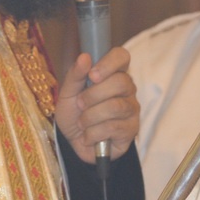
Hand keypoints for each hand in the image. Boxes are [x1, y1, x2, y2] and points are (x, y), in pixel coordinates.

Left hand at [53, 46, 138, 163]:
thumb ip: (75, 75)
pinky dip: (93, 133)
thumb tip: (85, 57)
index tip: (92, 75)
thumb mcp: (67, 93)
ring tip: (81, 123)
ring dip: (90, 117)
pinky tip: (88, 136)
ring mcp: (131, 109)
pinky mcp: (131, 129)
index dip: (109, 63)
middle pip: (121, 82)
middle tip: (80, 104)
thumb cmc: (74, 113)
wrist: (73, 142)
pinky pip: (114, 127)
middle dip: (93, 95)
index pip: (122, 56)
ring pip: (116, 106)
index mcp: (112, 74)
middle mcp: (127, 89)